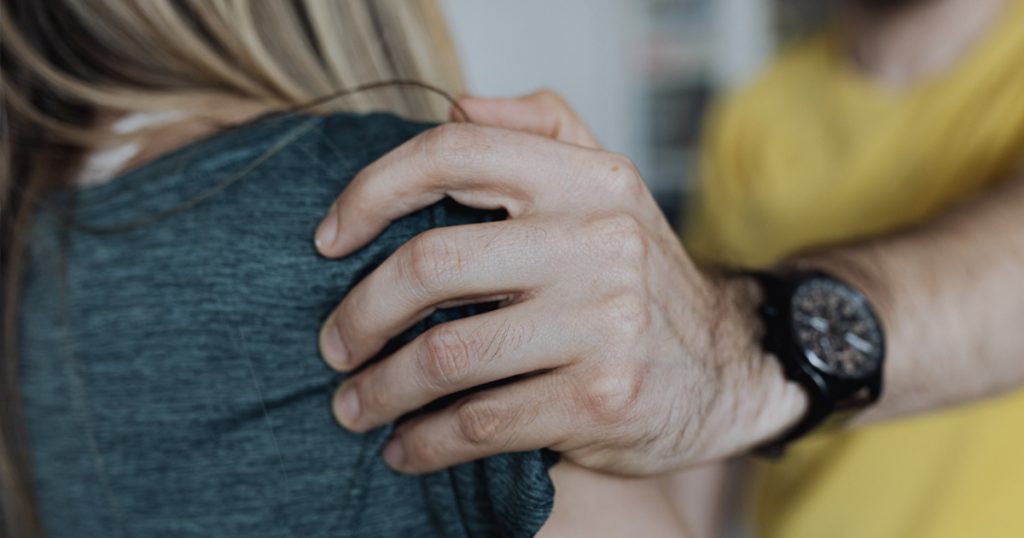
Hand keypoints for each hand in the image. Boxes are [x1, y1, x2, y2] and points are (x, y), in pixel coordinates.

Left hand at [314, 91, 805, 474]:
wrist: (731, 367)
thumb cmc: (643, 279)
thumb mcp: (611, 188)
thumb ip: (544, 131)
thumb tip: (460, 104)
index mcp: (589, 179)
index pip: (456, 153)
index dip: (373, 190)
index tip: (329, 240)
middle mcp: (600, 240)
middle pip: (433, 263)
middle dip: (361, 312)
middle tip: (335, 345)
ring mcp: (604, 322)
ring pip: (447, 356)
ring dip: (380, 390)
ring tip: (353, 406)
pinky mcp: (601, 399)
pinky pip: (480, 423)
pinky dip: (426, 443)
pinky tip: (406, 448)